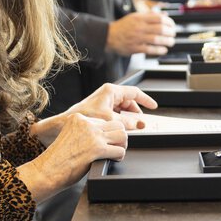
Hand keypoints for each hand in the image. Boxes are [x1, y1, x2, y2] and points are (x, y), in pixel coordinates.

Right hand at [17, 114, 127, 201]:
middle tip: (114, 148)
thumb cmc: (57, 160)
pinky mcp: (97, 149)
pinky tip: (112, 160)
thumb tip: (104, 139)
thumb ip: (85, 134)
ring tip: (115, 154)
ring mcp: (92, 135)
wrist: (47, 171)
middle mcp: (86, 124)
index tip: (105, 142)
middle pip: (117, 125)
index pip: (104, 120)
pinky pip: (120, 150)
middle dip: (118, 138)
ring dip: (121, 146)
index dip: (107, 133)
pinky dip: (119, 157)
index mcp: (78, 118)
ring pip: (122, 135)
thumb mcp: (70, 137)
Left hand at [32, 83, 157, 144]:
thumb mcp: (111, 121)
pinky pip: (116, 113)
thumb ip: (127, 122)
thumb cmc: (85, 118)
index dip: (146, 100)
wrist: (65, 123)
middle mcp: (108, 94)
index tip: (154, 107)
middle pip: (129, 101)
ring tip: (131, 129)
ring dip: (128, 118)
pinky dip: (121, 120)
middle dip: (136, 113)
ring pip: (123, 108)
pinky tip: (121, 129)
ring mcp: (104, 101)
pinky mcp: (100, 109)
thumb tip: (141, 124)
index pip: (134, 92)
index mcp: (111, 91)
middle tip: (141, 124)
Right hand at [106, 12, 175, 55]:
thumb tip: (164, 14)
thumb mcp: (135, 16)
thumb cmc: (123, 26)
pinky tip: (163, 50)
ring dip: (167, 41)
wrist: (109, 36)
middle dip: (170, 32)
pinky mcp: (135, 48)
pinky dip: (159, 50)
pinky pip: (150, 49)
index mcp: (140, 18)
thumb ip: (149, 15)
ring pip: (156, 39)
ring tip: (170, 42)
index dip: (169, 22)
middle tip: (173, 34)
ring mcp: (137, 38)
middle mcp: (139, 27)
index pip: (159, 18)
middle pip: (160, 29)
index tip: (172, 25)